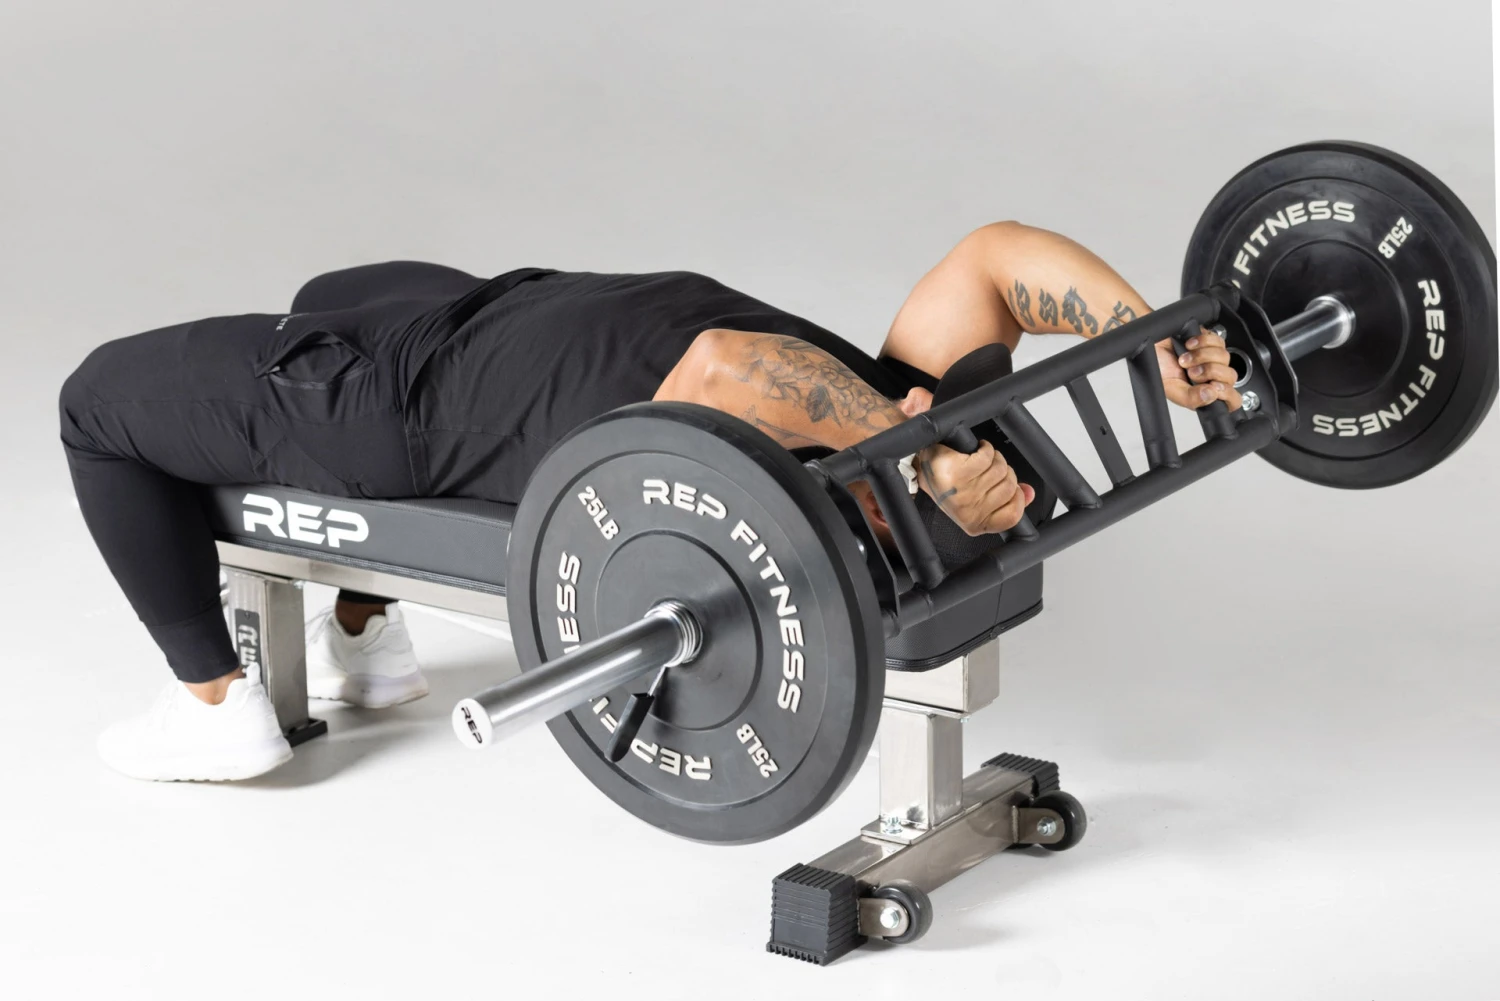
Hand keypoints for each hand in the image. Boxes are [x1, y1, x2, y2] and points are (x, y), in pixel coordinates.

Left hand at [915, 440, 1035, 535]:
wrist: (921, 467)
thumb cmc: (948, 484)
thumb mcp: (977, 499)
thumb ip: (1007, 500)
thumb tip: (1028, 493)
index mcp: (974, 523)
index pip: (1011, 516)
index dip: (1018, 499)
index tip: (1013, 488)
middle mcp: (968, 511)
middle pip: (1010, 487)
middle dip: (1005, 473)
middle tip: (991, 469)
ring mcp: (963, 492)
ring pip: (1000, 469)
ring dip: (995, 458)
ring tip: (982, 459)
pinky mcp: (958, 472)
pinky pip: (987, 456)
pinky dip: (985, 448)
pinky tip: (977, 449)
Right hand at [1155, 328, 1241, 410]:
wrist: (1150, 341)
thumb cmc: (1155, 364)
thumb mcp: (1170, 388)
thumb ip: (1190, 398)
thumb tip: (1211, 396)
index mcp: (1203, 392)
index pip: (1231, 400)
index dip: (1227, 395)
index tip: (1212, 387)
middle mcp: (1210, 376)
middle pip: (1230, 377)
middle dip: (1210, 372)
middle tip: (1191, 372)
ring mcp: (1212, 358)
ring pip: (1225, 358)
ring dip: (1202, 356)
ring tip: (1185, 358)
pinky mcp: (1210, 341)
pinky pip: (1218, 341)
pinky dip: (1203, 342)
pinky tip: (1189, 345)